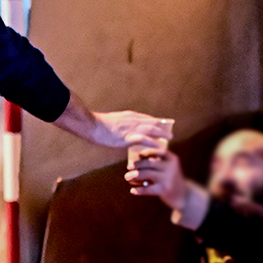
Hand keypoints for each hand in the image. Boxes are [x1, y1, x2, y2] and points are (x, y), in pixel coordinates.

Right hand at [51, 93, 173, 148]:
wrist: (92, 125)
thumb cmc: (97, 125)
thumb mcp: (111, 122)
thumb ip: (119, 125)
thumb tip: (121, 131)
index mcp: (128, 116)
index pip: (145, 118)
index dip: (155, 122)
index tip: (161, 125)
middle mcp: (132, 119)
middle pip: (152, 122)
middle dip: (162, 127)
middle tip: (170, 132)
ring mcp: (131, 127)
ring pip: (152, 129)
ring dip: (162, 133)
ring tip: (170, 138)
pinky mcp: (128, 136)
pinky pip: (145, 140)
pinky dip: (154, 143)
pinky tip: (160, 146)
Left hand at [125, 147, 186, 208]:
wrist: (184, 196)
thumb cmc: (170, 180)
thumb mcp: (167, 169)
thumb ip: (155, 164)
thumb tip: (135, 161)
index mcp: (172, 159)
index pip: (159, 152)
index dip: (148, 152)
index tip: (139, 154)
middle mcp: (171, 167)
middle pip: (150, 163)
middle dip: (137, 165)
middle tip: (128, 167)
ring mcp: (168, 178)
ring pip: (148, 174)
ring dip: (135, 176)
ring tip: (127, 178)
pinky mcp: (165, 190)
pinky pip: (148, 189)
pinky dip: (139, 190)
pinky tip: (133, 191)